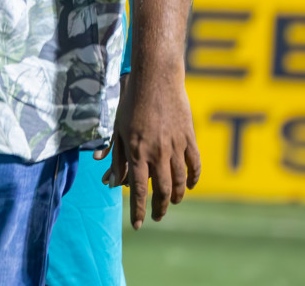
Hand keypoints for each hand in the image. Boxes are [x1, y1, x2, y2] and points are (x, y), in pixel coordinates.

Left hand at [103, 67, 201, 227]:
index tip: (139, 225)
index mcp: (137, 152)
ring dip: (175, 196)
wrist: (156, 79)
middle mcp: (157, 153)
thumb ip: (115, 155)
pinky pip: (194, 165)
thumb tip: (109, 180)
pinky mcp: (189, 139)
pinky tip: (189, 186)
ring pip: (180, 182)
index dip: (139, 210)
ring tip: (170, 203)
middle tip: (156, 217)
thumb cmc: (131, 103)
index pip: (139, 190)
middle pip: (161, 191)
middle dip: (159, 208)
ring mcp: (176, 147)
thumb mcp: (118, 129)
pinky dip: (193, 179)